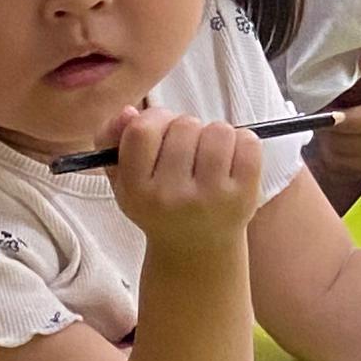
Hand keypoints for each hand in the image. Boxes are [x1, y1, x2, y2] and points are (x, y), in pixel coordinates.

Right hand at [106, 107, 265, 263]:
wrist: (195, 250)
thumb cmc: (158, 204)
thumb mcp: (125, 180)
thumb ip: (113, 140)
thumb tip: (129, 111)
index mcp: (137, 191)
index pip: (141, 130)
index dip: (155, 118)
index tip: (162, 130)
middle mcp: (172, 197)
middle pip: (185, 125)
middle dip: (187, 129)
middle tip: (187, 153)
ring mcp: (210, 197)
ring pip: (218, 129)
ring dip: (215, 135)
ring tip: (209, 156)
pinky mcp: (243, 195)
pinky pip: (248, 141)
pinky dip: (242, 142)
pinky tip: (231, 162)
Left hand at [313, 53, 360, 187]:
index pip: (344, 123)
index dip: (325, 116)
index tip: (319, 104)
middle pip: (338, 146)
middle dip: (323, 132)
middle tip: (322, 114)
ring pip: (342, 163)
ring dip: (329, 147)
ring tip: (332, 128)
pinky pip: (353, 171)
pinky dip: (341, 160)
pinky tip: (344, 143)